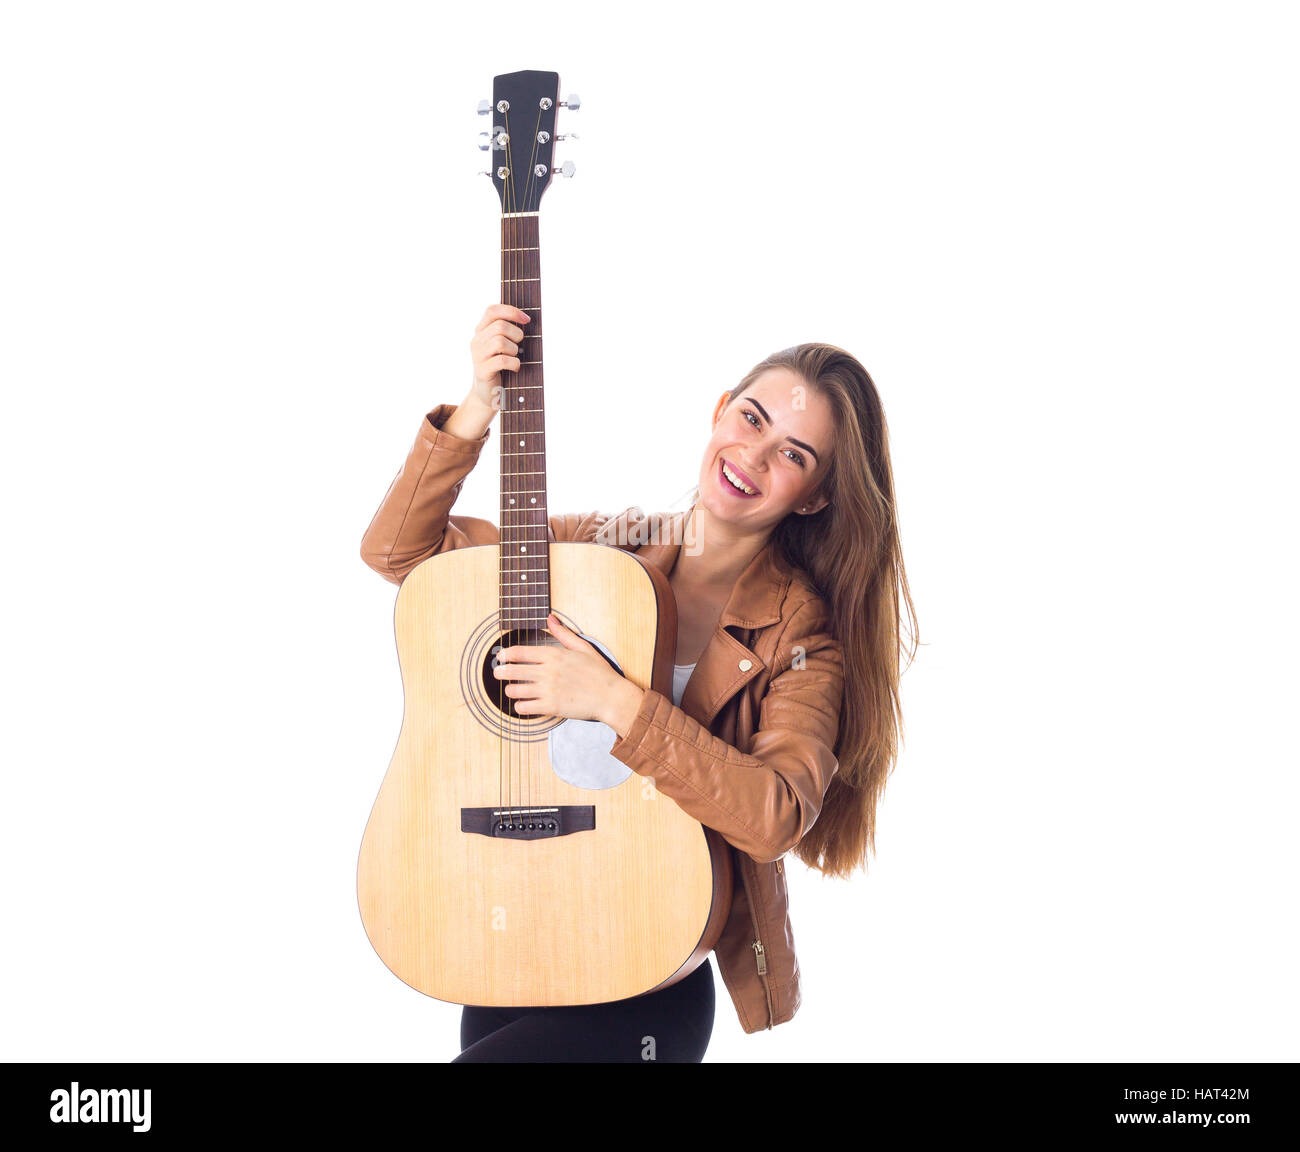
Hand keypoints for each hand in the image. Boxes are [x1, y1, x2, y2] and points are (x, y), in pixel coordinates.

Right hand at [469, 302, 530, 411]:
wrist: (488, 394)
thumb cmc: (501, 367)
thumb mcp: (503, 345)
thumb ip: (508, 330)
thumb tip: (527, 319)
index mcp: (481, 330)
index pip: (492, 310)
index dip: (511, 311)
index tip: (527, 320)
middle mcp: (477, 341)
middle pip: (499, 326)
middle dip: (516, 335)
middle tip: (519, 346)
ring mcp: (477, 356)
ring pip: (500, 341)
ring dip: (514, 350)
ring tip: (514, 357)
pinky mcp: (482, 371)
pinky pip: (502, 360)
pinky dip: (514, 363)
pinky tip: (515, 368)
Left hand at [493, 613, 628, 724]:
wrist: (611, 697)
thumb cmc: (599, 672)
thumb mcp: (583, 647)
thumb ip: (563, 633)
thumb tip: (550, 618)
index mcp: (554, 654)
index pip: (519, 652)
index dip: (505, 654)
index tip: (501, 657)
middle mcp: (548, 671)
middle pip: (511, 670)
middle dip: (500, 672)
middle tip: (498, 673)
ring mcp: (548, 690)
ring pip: (514, 690)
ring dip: (510, 690)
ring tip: (513, 690)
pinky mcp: (551, 707)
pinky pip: (524, 707)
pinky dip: (520, 706)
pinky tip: (524, 704)